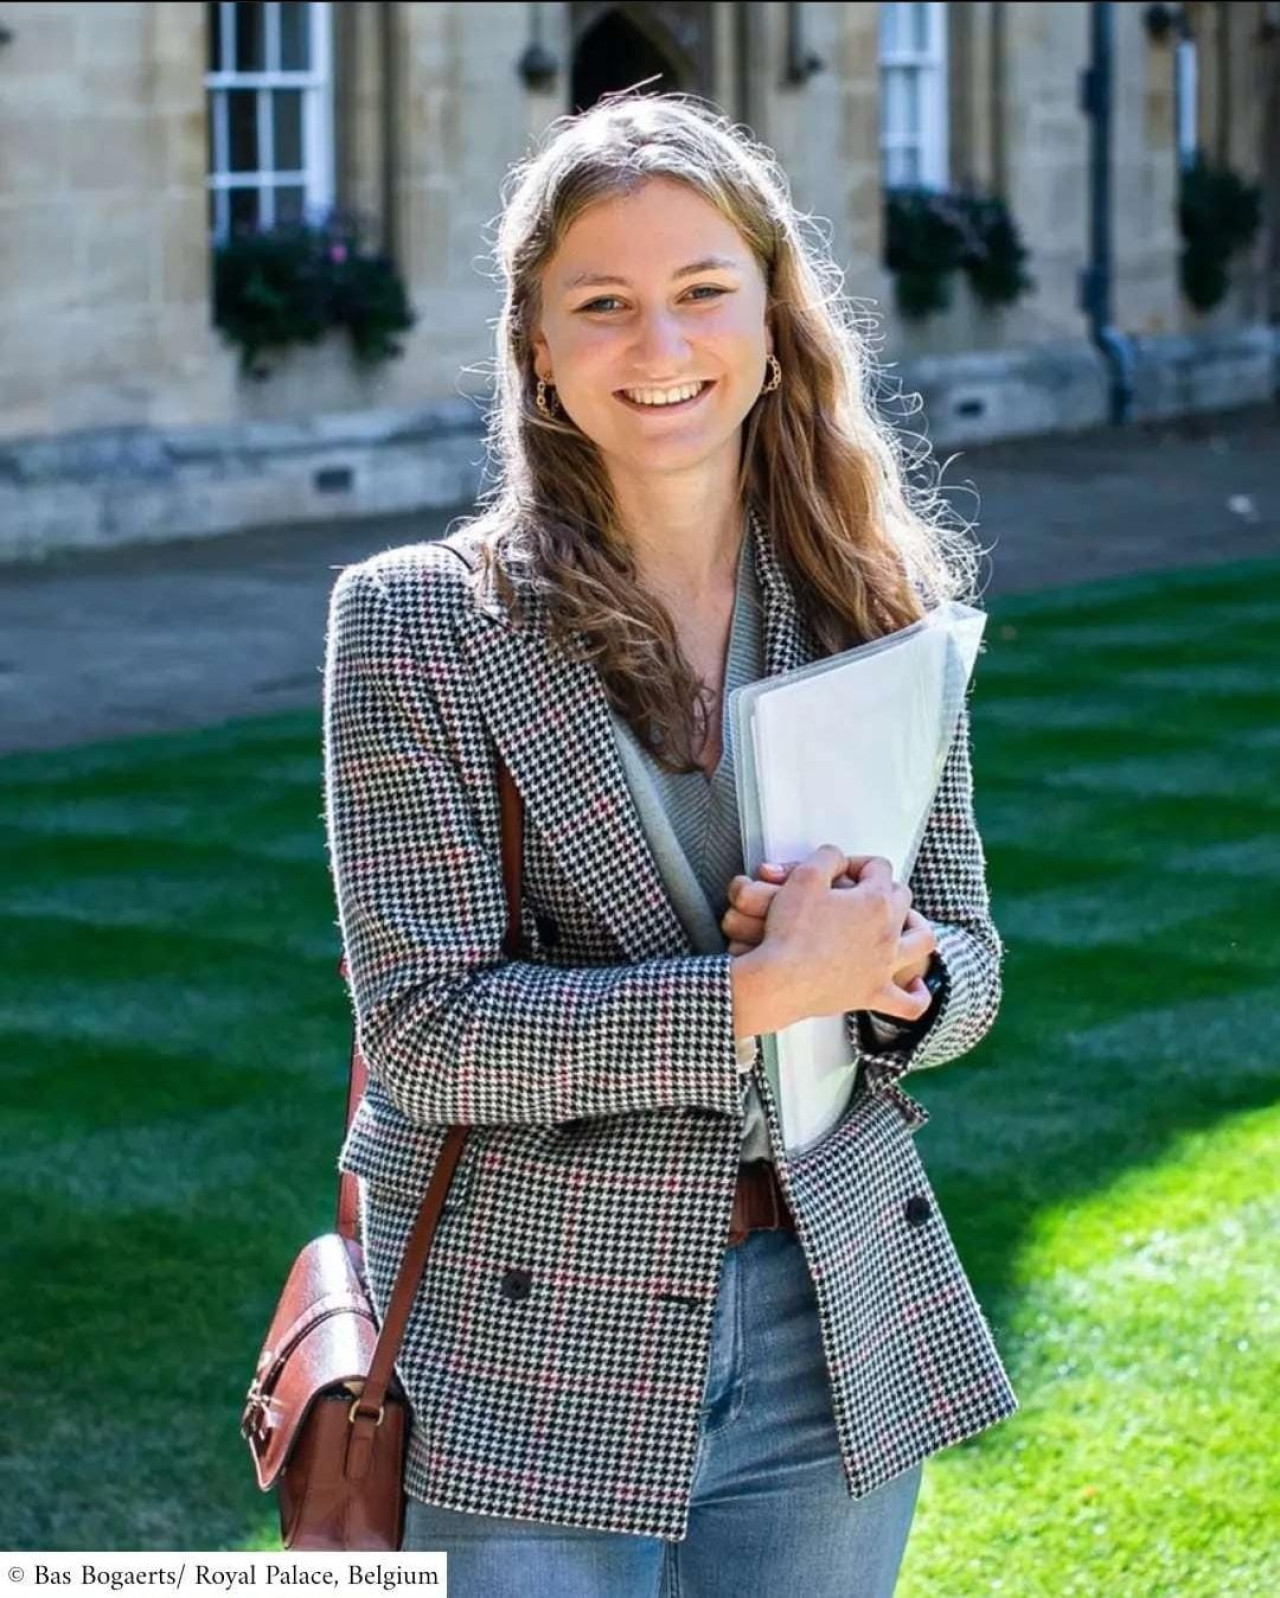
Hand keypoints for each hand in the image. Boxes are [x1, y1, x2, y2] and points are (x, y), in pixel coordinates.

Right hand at [729, 848, 938, 1031]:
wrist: (780, 980)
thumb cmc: (790, 933)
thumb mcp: (804, 877)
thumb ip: (827, 857)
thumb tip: (837, 858)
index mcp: (874, 901)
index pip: (878, 867)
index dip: (858, 863)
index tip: (839, 871)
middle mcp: (887, 932)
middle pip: (901, 897)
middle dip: (884, 888)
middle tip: (861, 892)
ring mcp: (884, 965)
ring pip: (921, 941)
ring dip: (917, 927)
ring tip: (907, 923)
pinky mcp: (873, 994)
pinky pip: (909, 1002)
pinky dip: (917, 994)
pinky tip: (916, 986)